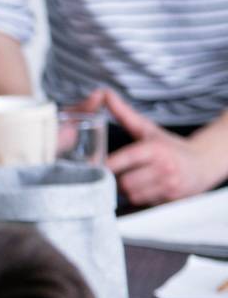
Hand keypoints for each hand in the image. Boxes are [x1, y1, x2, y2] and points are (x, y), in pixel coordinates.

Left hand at [92, 88, 227, 206]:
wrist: (202, 163)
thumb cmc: (169, 146)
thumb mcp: (147, 129)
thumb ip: (124, 114)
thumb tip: (104, 93)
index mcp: (155, 148)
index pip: (125, 159)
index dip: (108, 165)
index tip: (95, 167)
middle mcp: (165, 166)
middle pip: (124, 182)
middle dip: (119, 179)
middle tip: (124, 173)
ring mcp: (170, 184)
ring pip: (132, 195)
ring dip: (129, 190)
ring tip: (138, 180)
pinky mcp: (172, 199)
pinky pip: (144, 203)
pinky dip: (141, 198)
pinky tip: (148, 189)